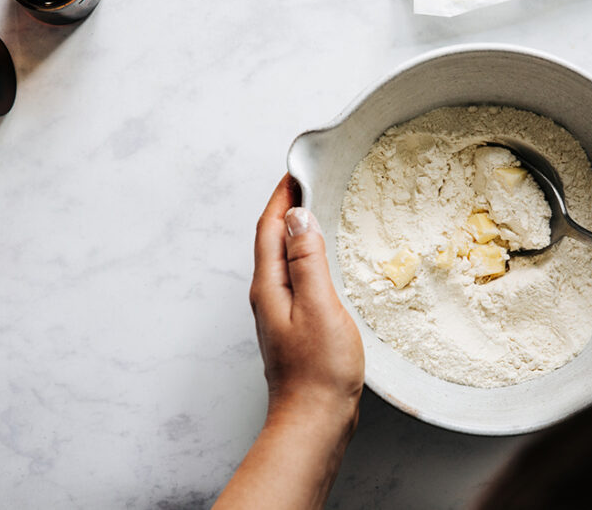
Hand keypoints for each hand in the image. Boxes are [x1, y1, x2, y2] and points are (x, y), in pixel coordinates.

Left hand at [215, 176, 363, 509]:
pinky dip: (306, 258)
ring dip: (296, 232)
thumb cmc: (319, 370)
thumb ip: (307, 260)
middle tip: (309, 183)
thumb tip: (297, 216)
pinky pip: (296, 278)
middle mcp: (268, 296)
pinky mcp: (295, 327)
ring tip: (318, 212)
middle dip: (286, 208)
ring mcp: (280, 313)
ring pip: (283, 259)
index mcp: (270, 286)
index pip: (268, 228)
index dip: (280, 196)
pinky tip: (324, 262)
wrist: (314, 420)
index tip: (296, 170)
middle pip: (271, 240)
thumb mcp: (319, 306)